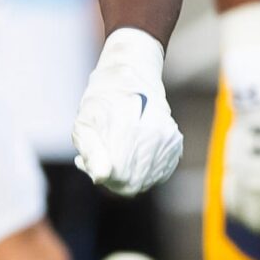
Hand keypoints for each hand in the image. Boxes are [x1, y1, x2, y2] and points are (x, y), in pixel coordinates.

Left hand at [73, 28, 182, 194]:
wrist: (131, 76)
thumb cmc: (101, 102)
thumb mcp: (84, 124)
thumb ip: (91, 152)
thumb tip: (101, 178)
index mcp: (127, 130)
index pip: (118, 178)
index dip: (102, 177)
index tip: (88, 163)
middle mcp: (152, 136)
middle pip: (133, 184)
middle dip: (113, 179)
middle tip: (100, 160)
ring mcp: (167, 139)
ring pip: (146, 181)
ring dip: (129, 175)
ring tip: (115, 153)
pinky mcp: (175, 143)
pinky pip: (159, 173)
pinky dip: (144, 170)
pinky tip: (131, 153)